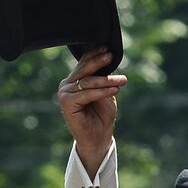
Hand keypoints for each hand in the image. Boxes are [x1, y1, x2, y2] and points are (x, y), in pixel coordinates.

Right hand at [57, 48, 126, 175]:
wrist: (98, 139)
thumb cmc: (102, 117)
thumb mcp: (106, 93)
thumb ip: (103, 79)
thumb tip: (107, 60)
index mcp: (74, 80)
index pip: (84, 63)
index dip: (95, 55)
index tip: (108, 48)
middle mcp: (67, 85)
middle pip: (84, 69)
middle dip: (99, 62)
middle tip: (111, 55)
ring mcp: (64, 93)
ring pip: (87, 82)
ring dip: (106, 80)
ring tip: (122, 80)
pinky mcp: (66, 103)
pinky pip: (87, 93)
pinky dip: (102, 91)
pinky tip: (115, 90)